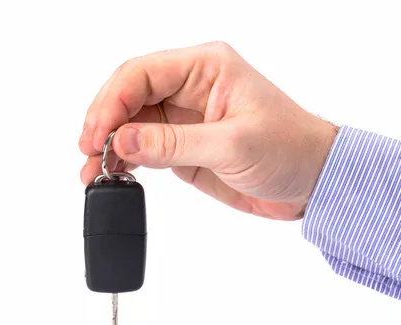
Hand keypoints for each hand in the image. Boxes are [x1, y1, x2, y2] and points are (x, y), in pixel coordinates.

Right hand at [78, 41, 337, 220]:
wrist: (312, 181)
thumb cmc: (290, 149)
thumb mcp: (233, 146)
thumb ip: (173, 143)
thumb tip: (121, 140)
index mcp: (205, 67)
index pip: (141, 73)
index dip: (111, 102)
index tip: (95, 136)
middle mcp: (189, 86)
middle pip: (128, 94)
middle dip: (103, 122)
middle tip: (88, 154)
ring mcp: (183, 116)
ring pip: (130, 121)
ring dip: (108, 144)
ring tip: (92, 171)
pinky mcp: (182, 144)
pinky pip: (142, 145)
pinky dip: (123, 159)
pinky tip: (112, 174)